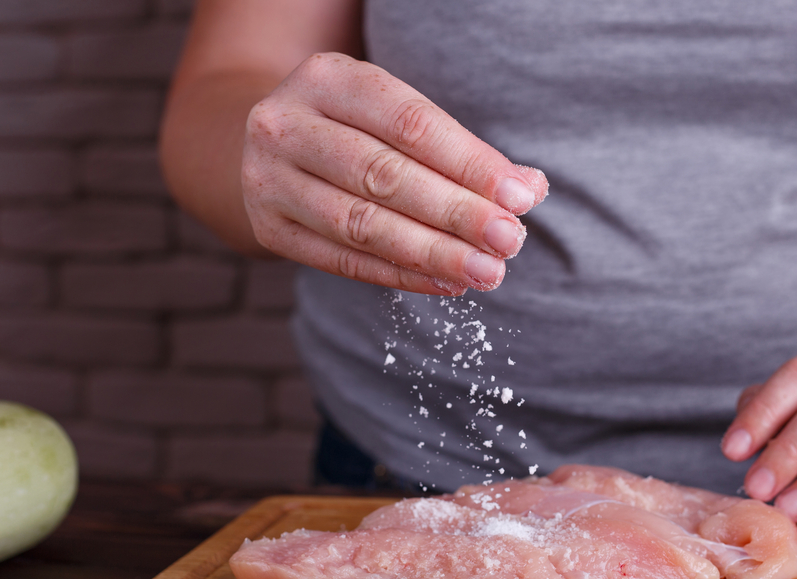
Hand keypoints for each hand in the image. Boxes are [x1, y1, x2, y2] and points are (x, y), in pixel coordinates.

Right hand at [241, 52, 547, 295]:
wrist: (272, 146)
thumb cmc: (353, 127)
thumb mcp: (394, 115)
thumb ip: (458, 150)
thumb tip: (527, 188)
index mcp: (327, 79)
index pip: (410, 125)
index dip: (469, 163)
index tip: (519, 197)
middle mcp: (287, 125)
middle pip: (385, 176)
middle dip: (457, 213)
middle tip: (510, 241)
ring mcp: (269, 180)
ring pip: (362, 225)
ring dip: (433, 253)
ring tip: (486, 271)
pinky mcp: (269, 229)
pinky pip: (343, 261)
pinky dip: (400, 275)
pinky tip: (446, 282)